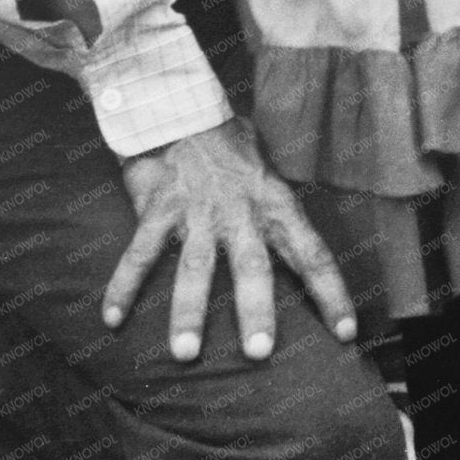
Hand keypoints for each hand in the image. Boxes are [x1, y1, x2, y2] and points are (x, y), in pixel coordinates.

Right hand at [105, 117, 356, 361]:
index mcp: (275, 203)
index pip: (312, 253)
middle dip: (256, 309)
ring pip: (196, 267)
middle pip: (253, 265)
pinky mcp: (159, 207)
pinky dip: (124, 286)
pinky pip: (140, 253)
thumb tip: (298, 247)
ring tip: (185, 352)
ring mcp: (197, 210)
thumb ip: (277, 207)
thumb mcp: (266, 169)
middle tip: (259, 351)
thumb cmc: (228, 144)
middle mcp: (240, 210)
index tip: (346, 333)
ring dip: (189, 311)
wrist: (180, 107)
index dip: (331, 293)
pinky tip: (113, 319)